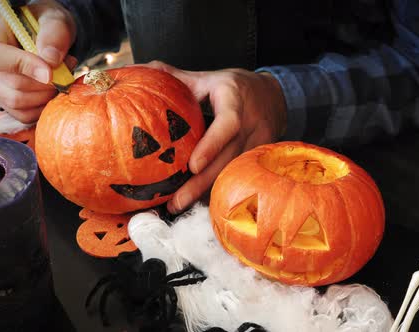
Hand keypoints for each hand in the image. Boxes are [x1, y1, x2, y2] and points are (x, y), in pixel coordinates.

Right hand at [0, 0, 76, 122]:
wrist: (49, 37)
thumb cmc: (47, 24)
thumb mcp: (54, 19)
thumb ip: (54, 34)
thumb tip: (50, 61)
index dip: (22, 67)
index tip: (50, 71)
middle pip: (12, 87)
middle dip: (46, 83)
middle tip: (67, 68)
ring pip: (18, 103)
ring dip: (48, 95)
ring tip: (62, 76)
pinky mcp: (8, 103)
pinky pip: (24, 115)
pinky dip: (44, 107)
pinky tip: (54, 91)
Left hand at [140, 61, 286, 213]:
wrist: (274, 95)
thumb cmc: (235, 87)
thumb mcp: (208, 78)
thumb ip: (176, 77)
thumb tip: (143, 70)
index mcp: (236, 100)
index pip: (228, 124)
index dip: (212, 145)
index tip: (193, 166)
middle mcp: (251, 125)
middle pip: (229, 159)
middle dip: (201, 184)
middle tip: (175, 202)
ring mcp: (260, 144)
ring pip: (234, 173)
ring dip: (207, 193)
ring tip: (178, 206)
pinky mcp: (260, 160)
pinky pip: (237, 177)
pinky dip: (217, 190)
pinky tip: (196, 203)